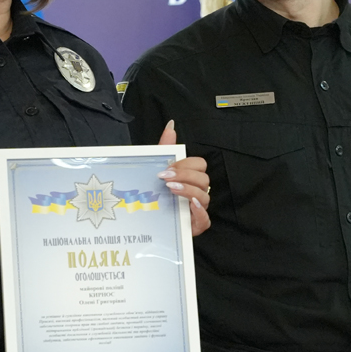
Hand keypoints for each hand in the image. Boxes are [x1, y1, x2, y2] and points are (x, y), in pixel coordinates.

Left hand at [157, 120, 210, 236]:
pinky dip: (199, 212)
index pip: (200, 165)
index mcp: (191, 178)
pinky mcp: (195, 227)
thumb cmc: (154, 194)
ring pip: (204, 197)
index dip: (186, 164)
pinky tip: (190, 205)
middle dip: (185, 176)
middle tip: (165, 178)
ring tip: (171, 189)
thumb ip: (165, 147)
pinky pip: (205, 220)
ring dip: (188, 191)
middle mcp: (197, 192)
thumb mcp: (158, 169)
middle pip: (203, 179)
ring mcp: (198, 210)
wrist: (145, 221)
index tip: (168, 168)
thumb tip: (170, 124)